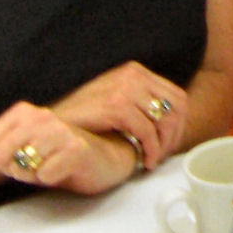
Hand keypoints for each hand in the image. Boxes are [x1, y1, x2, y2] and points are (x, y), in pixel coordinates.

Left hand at [0, 102, 133, 193]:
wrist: (103, 156)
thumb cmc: (59, 152)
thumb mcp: (19, 149)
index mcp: (23, 112)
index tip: (10, 162)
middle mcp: (40, 116)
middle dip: (11, 170)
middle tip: (31, 167)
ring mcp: (59, 131)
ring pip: (20, 166)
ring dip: (31, 175)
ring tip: (47, 167)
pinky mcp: (75, 149)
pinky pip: (44, 176)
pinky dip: (50, 179)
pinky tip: (61, 171)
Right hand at [49, 61, 188, 169]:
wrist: (52, 121)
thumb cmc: (83, 114)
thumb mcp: (114, 97)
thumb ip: (138, 101)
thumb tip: (167, 120)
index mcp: (136, 71)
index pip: (176, 96)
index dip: (180, 122)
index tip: (172, 142)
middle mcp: (133, 75)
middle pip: (176, 107)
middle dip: (175, 135)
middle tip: (164, 155)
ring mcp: (125, 89)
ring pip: (164, 120)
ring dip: (163, 145)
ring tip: (152, 160)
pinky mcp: (116, 106)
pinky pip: (146, 131)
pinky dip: (150, 149)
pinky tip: (143, 161)